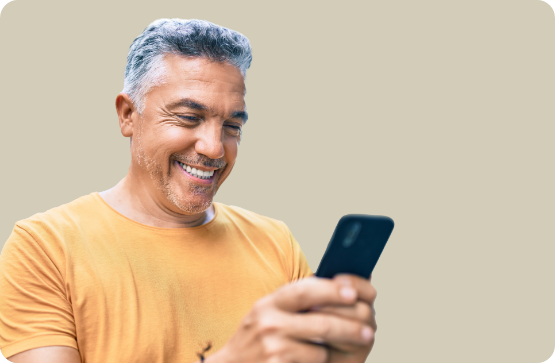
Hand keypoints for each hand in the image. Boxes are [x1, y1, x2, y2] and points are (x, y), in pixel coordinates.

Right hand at [208, 277, 373, 362]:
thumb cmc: (257, 340)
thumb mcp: (268, 314)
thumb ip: (296, 302)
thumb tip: (342, 286)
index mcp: (269, 303)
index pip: (304, 290)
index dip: (331, 290)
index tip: (353, 293)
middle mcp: (268, 322)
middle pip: (321, 323)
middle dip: (349, 328)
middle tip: (368, 332)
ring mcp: (271, 347)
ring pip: (320, 350)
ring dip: (331, 353)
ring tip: (329, 351)